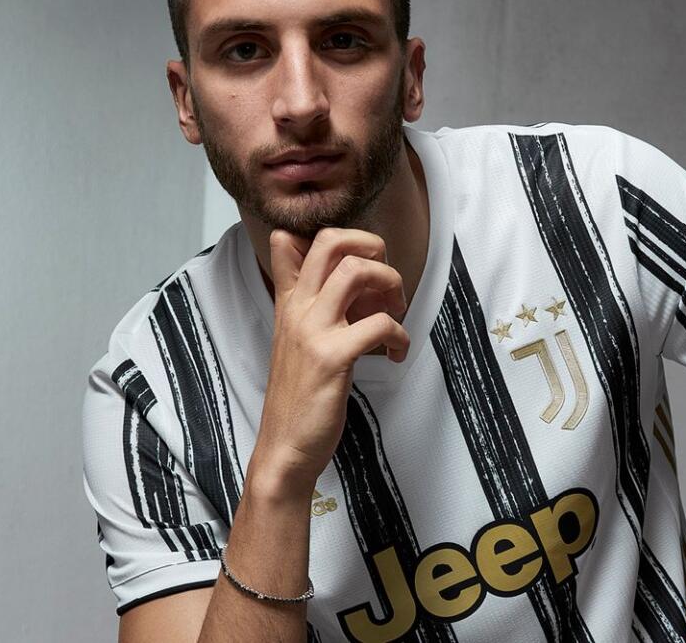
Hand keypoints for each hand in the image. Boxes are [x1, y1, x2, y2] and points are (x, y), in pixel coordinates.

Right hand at [250, 227, 408, 499]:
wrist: (284, 448)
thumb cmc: (300, 395)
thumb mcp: (296, 340)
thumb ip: (305, 303)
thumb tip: (326, 273)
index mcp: (288, 303)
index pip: (291, 241)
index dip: (337, 237)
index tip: (362, 264)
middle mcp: (297, 309)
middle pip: (330, 241)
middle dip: (372, 246)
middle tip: (386, 281)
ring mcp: (313, 331)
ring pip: (356, 271)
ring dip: (391, 284)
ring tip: (396, 313)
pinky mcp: (332, 358)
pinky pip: (379, 324)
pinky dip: (401, 336)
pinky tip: (398, 354)